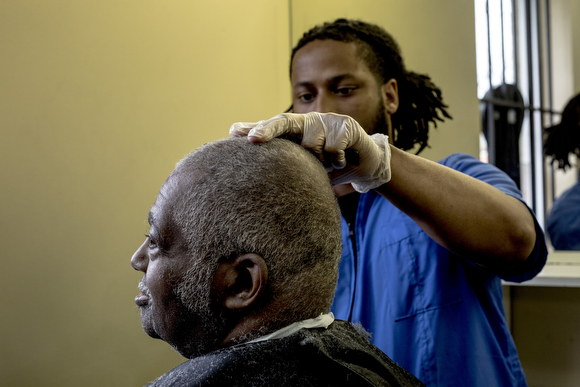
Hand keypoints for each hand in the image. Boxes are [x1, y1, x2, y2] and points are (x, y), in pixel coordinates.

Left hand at [230, 112, 390, 192]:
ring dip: (320, 158)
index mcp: (296, 131)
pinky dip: (338, 159)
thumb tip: (257, 184)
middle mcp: (308, 121)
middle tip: (253, 140)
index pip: (271, 128)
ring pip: (312, 140)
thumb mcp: (306, 170)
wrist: (366, 165)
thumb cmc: (331, 168)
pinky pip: (334, 146)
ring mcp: (327, 120)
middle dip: (267, 131)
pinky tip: (344, 160)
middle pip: (284, 122)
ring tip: (330, 163)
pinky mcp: (346, 124)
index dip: (253, 128)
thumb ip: (286, 170)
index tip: (233, 133)